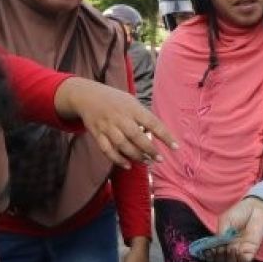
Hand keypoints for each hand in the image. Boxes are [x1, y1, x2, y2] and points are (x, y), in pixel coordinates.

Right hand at [54, 78, 177, 167]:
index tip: (176, 147)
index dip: (165, 136)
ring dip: (136, 156)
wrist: (87, 96)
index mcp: (133, 108)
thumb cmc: (115, 100)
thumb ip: (143, 117)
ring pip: (123, 145)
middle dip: (150, 149)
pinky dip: (118, 159)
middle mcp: (120, 117)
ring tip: (146, 162)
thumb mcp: (131, 102)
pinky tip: (128, 165)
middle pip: (137, 136)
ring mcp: (107, 126)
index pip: (153, 123)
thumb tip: (157, 133)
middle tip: (159, 159)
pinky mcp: (97, 134)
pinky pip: (107, 150)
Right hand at [213, 197, 262, 261]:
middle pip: (222, 261)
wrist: (254, 209)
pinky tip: (238, 251)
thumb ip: (220, 233)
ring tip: (230, 248)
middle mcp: (230, 248)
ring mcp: (240, 250)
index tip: (209, 251)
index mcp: (221, 242)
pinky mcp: (251, 251)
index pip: (213, 254)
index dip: (210, 255)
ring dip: (229, 259)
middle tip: (220, 249)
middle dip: (219, 257)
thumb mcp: (225, 221)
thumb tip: (217, 246)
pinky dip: (239, 259)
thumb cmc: (239, 213)